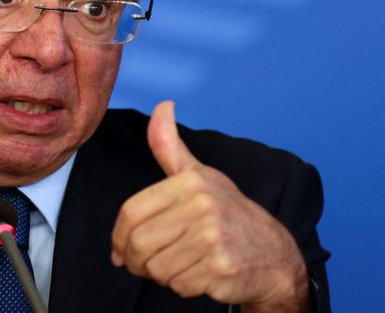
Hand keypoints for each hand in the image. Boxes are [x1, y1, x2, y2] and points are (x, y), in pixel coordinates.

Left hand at [111, 102, 309, 311]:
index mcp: (191, 182)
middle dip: (135, 260)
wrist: (275, 254)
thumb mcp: (199, 175)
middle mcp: (202, 207)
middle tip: (142, 264)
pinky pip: (178, 285)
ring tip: (176, 265)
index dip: (118, 237)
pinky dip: (181, 286)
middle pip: (139, 243)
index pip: (131, 213)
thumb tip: (163, 106)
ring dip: (158, 274)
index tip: (120, 249)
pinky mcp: (221, 269)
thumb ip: (170, 146)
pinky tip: (196, 274)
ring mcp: (213, 238)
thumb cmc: (229, 213)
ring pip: (155, 268)